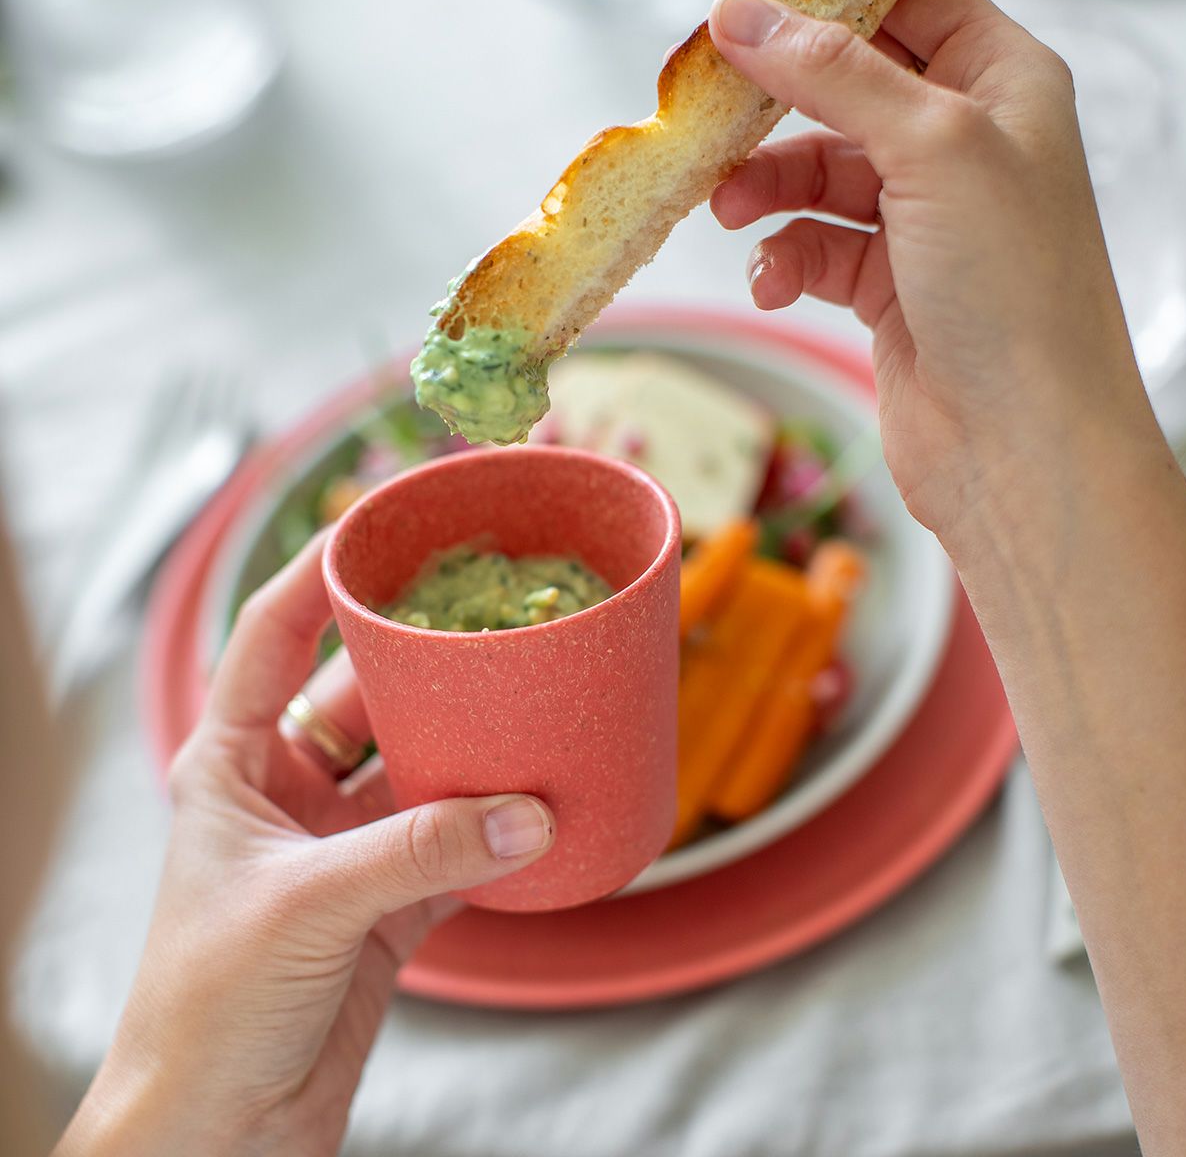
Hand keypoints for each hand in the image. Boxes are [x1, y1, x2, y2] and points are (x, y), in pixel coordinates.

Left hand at [56, 534, 554, 1156]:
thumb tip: (530, 811)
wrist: (217, 1136)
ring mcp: (343, 849)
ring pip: (420, 768)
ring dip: (473, 750)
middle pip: (365, 695)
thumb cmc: (206, 1011)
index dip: (319, 573)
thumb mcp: (306, 907)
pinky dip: (497, 831)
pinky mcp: (389, 905)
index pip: (272, 636)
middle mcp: (288, 795)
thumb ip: (420, 852)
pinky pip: (455, 845)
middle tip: (490, 614)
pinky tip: (540, 807)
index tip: (382, 527)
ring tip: (533, 707)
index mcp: (231, 766)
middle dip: (425, 661)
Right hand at [709, 0, 1157, 558]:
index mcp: (1004, 87)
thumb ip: (835, 75)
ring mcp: (923, 222)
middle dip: (779, 104)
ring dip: (767, 190)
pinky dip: (782, 262)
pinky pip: (813, 250)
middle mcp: (965, 149)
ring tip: (729, 209)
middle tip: (713, 110)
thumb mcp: (932, 149)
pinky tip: (773, 284)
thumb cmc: (1015, 296)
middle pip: (847, 90)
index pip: (911, 1)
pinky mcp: (885, 288)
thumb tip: (749, 17)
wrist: (1016, 445)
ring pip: (818, 176)